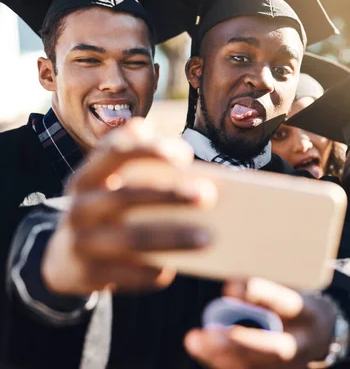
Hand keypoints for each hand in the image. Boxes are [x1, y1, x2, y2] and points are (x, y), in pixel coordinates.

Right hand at [41, 119, 216, 295]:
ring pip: (131, 239)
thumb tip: (193, 167)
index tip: (185, 155)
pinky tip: (176, 267)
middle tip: (209, 195)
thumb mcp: (112, 185)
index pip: (115, 152)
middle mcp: (82, 205)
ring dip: (172, 238)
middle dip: (169, 194)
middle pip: (126, 196)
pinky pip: (131, 273)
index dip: (149, 150)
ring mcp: (82, 241)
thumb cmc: (108, 211)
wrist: (66, 260)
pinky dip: (156, 271)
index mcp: (89, 176)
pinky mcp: (90, 273)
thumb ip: (145, 169)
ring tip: (207, 238)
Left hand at [184, 278, 336, 368]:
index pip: (289, 304)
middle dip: (237, 341)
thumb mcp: (290, 288)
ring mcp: (292, 365)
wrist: (321, 335)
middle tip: (206, 332)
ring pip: (256, 364)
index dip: (263, 296)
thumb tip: (232, 287)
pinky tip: (201, 347)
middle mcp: (303, 344)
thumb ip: (265, 287)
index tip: (233, 287)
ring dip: (222, 355)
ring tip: (195, 339)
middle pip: (272, 348)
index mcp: (309, 313)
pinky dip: (222, 361)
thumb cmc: (298, 304)